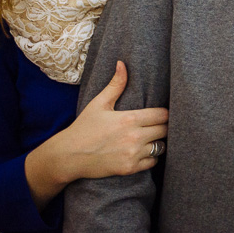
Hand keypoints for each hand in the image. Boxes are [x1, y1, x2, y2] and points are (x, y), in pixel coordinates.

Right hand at [62, 61, 168, 178]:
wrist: (68, 156)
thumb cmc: (84, 128)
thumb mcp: (98, 103)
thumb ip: (115, 85)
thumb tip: (122, 64)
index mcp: (129, 119)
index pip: (162, 115)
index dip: (165, 113)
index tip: (160, 114)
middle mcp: (134, 137)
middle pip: (165, 130)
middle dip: (164, 127)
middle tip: (158, 125)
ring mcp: (132, 154)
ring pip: (161, 147)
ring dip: (158, 142)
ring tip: (152, 138)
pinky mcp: (129, 168)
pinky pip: (152, 162)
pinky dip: (151, 158)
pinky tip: (144, 152)